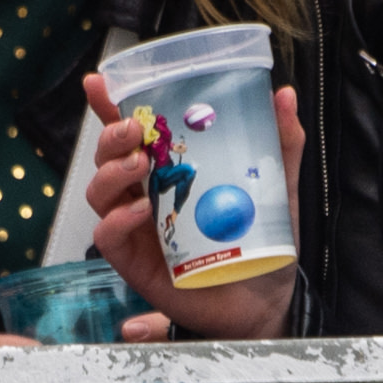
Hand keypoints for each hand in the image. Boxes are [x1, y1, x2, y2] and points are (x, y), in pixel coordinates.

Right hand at [82, 70, 299, 341]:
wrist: (266, 299)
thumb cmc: (261, 242)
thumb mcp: (275, 185)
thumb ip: (280, 143)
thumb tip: (284, 96)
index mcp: (168, 171)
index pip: (131, 134)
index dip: (108, 106)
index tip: (99, 82)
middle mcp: (144, 195)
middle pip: (107, 157)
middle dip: (111, 136)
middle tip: (135, 130)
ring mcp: (135, 229)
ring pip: (100, 192)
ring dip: (112, 172)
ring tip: (140, 165)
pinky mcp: (134, 262)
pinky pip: (108, 235)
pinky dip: (118, 219)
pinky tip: (142, 210)